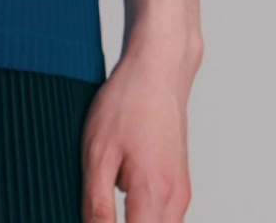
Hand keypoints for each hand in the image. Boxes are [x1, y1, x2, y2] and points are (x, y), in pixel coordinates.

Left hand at [81, 33, 199, 222]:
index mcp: (153, 193)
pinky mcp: (179, 183)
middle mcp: (174, 198)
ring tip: (110, 202)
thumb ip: (97, 205)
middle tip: (99, 212)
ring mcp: (181, 191)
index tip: (95, 221)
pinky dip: (144, 218)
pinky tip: (121, 198)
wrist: (160, 68)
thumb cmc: (128, 102)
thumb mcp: (97, 154)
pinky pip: (164, 218)